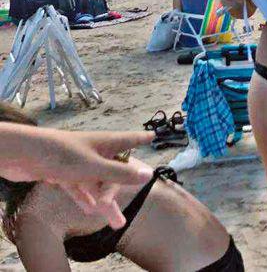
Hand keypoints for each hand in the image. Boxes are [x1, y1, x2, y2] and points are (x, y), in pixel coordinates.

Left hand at [0, 127, 153, 228]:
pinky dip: (84, 198)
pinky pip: (78, 186)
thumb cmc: (60, 156)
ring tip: (116, 223)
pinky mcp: (61, 171)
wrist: (20, 154)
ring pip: (96, 183)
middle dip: (119, 194)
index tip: (152, 136)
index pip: (128, 139)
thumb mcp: (94, 168)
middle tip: (121, 218)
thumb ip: (120, 173)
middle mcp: (92, 151)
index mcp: (104, 144)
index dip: (140, 138)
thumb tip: (148, 175)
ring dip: (104, 202)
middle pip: (113, 171)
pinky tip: (89, 210)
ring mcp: (76, 162)